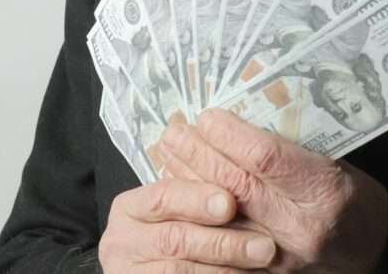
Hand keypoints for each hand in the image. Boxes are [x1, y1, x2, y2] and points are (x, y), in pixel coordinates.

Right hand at [98, 176, 276, 272]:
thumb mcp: (185, 205)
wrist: (168, 266)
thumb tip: (216, 128)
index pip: (163, 196)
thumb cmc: (183, 232)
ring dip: (226, 267)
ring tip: (262, 260)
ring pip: (179, 270)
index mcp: (132, 207)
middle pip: (174, 238)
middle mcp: (122, 239)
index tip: (230, 202)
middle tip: (264, 245)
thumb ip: (197, 180)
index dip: (197, 198)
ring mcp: (129, 270)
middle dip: (222, 241)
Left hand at [160, 110, 387, 273]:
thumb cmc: (356, 197)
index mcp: (324, 189)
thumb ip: (290, 146)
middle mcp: (300, 226)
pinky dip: (197, 214)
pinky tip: (180, 192)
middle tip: (174, 130)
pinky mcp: (264, 272)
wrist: (373, 249)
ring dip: (188, 180)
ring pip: (220, 215)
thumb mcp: (335, 161)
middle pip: (237, 183)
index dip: (230, 134)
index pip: (266, 157)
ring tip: (168, 153)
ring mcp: (279, 255)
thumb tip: (239, 118)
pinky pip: (221, 240)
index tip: (208, 116)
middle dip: (199, 153)